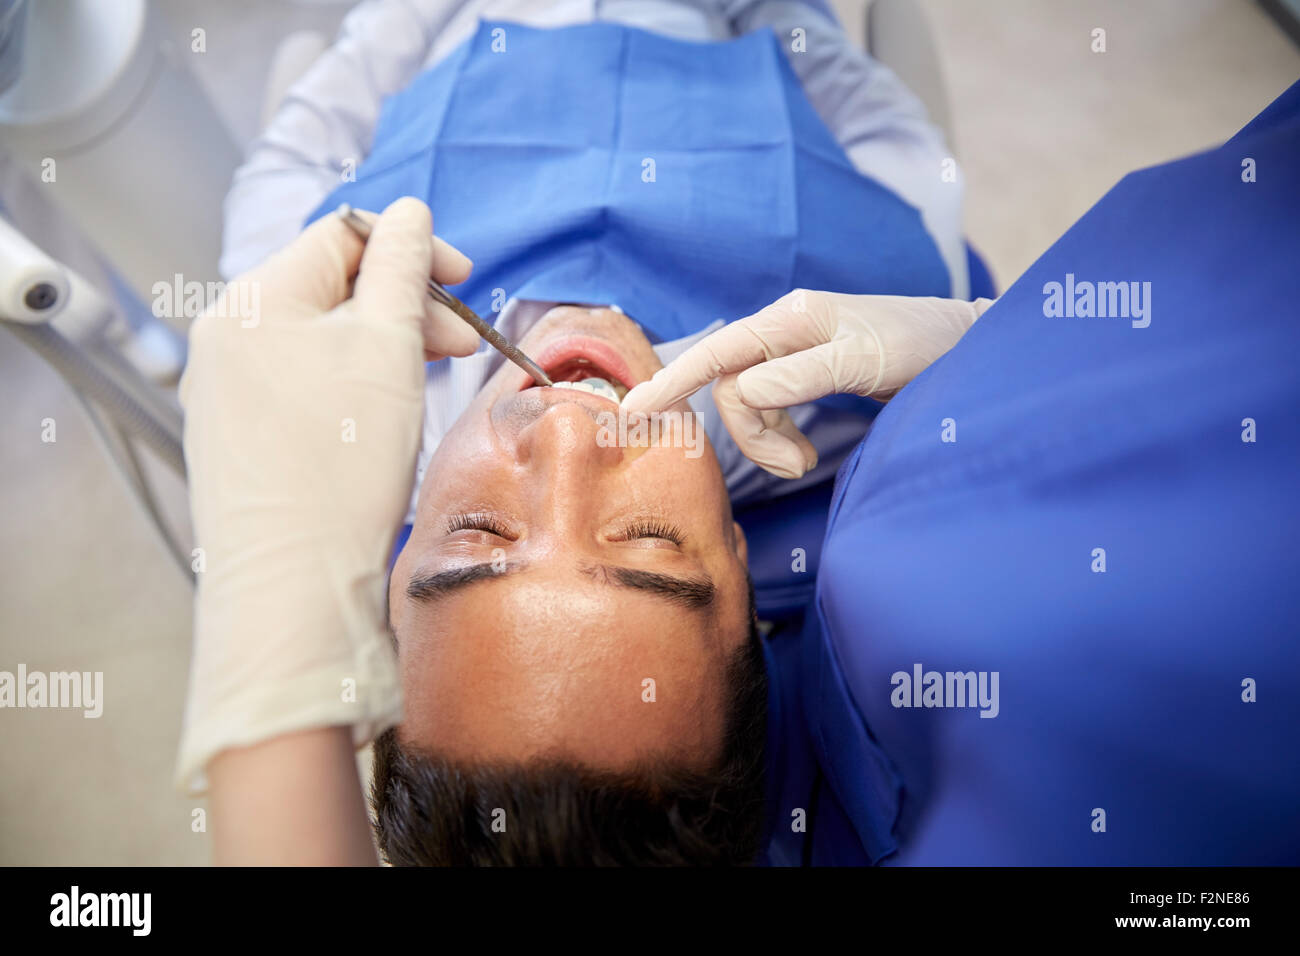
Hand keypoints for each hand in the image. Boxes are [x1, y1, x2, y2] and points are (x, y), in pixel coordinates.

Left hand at [176, 197, 472, 792]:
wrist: (291, 584)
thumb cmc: (341, 465)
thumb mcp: (389, 347)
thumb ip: (402, 267)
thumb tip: (409, 212)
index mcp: (253, 300)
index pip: (342, 237)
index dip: (412, 250)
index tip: (465, 281)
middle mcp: (225, 338)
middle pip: (329, 290)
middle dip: (402, 305)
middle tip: (459, 345)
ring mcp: (224, 392)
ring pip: (319, 341)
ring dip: (380, 348)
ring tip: (424, 386)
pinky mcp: (237, 440)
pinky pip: (301, 387)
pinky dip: (349, 388)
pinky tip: (379, 423)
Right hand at [621, 291, 993, 478]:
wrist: (965, 345)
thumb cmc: (922, 345)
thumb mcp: (865, 361)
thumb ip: (802, 375)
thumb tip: (745, 392)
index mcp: (792, 319)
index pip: (718, 354)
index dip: (673, 382)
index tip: (634, 412)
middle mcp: (786, 328)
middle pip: (732, 387)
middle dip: (753, 435)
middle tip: (795, 468)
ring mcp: (795, 349)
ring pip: (749, 402)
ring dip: (767, 440)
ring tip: (803, 465)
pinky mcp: (807, 370)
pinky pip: (770, 405)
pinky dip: (779, 434)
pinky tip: (803, 452)